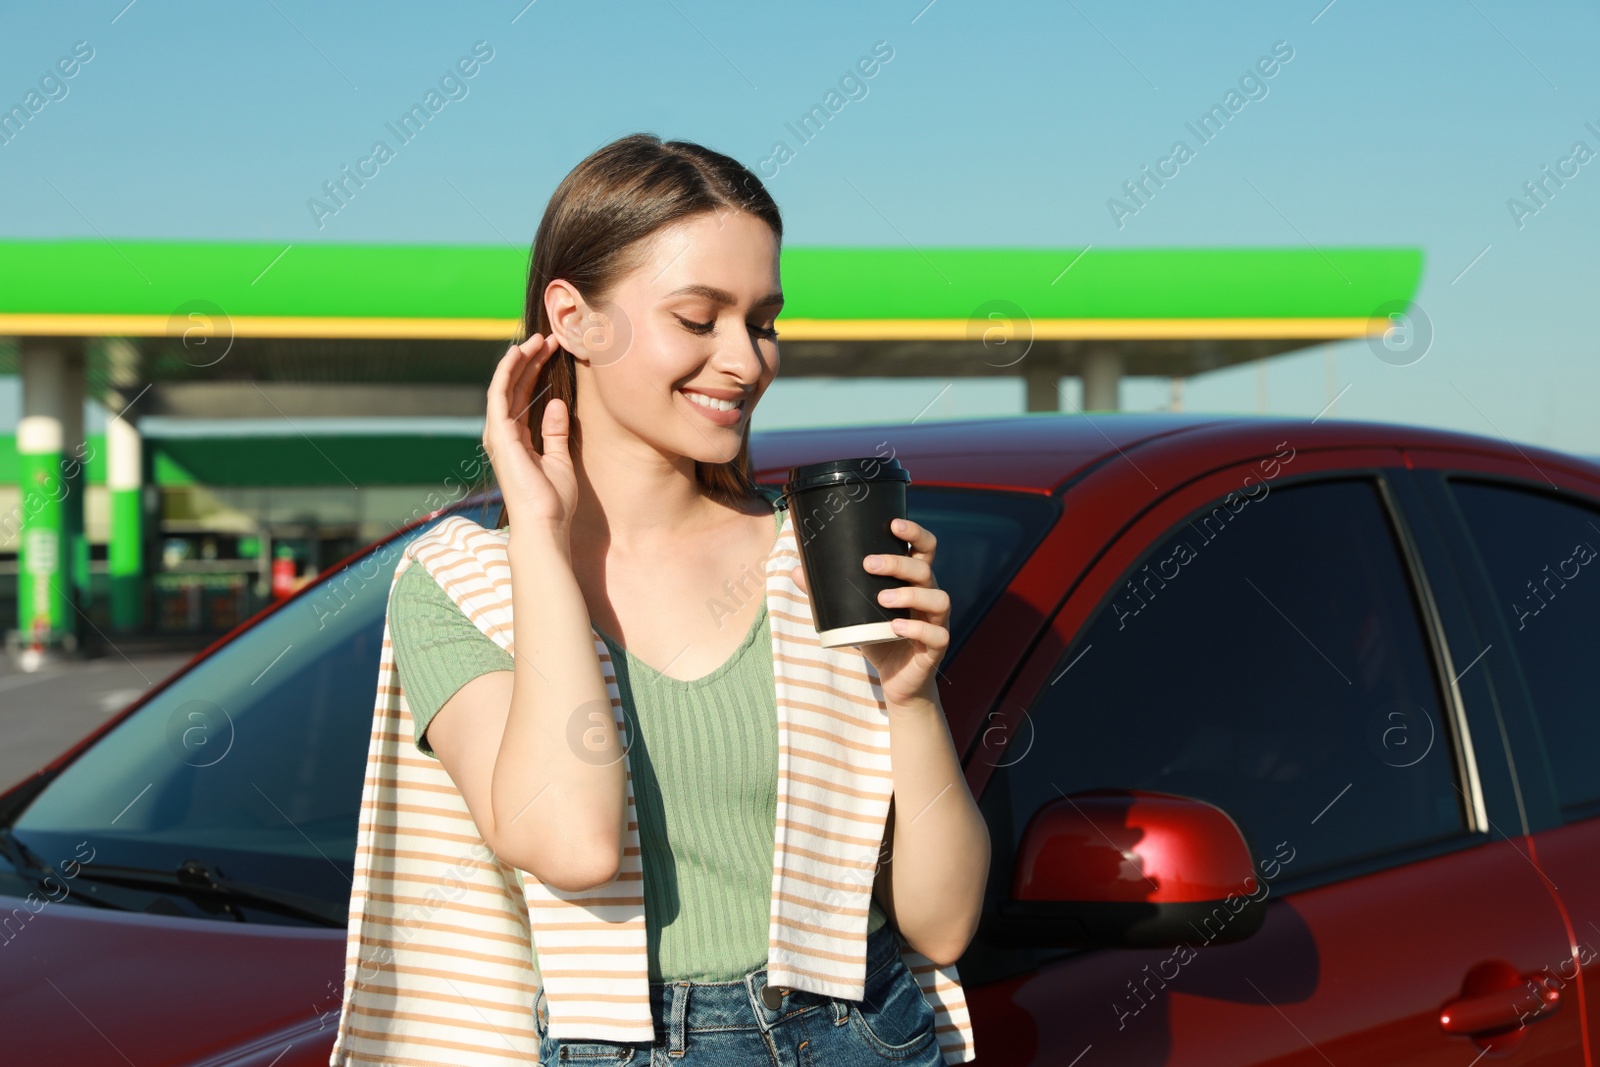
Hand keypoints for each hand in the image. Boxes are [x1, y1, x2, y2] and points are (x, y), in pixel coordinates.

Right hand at [484, 335, 576, 534]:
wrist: (545, 524)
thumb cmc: (553, 501)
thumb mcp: (559, 459)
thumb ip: (554, 432)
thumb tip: (555, 402)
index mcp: (517, 440)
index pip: (524, 397)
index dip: (537, 371)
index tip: (553, 351)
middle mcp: (504, 434)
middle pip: (515, 387)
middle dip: (530, 360)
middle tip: (549, 338)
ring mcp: (498, 434)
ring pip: (506, 386)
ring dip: (520, 360)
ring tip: (538, 339)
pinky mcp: (499, 434)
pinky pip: (500, 394)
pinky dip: (508, 371)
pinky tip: (519, 353)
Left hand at [790, 517, 948, 706]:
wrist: (897, 682)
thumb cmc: (879, 640)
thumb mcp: (853, 615)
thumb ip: (831, 594)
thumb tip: (797, 571)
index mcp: (915, 582)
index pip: (925, 549)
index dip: (915, 533)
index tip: (893, 524)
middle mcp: (930, 596)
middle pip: (925, 569)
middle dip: (898, 563)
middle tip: (868, 564)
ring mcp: (937, 621)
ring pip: (938, 598)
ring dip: (910, 594)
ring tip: (881, 598)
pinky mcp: (937, 646)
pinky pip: (936, 634)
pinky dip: (916, 628)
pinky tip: (896, 627)